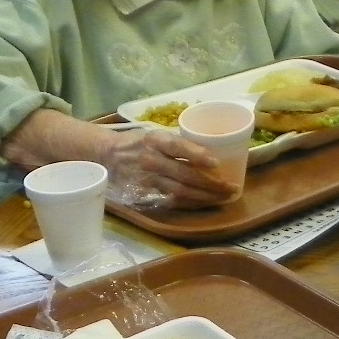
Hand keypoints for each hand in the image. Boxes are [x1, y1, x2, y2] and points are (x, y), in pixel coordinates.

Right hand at [105, 125, 239, 208]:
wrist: (107, 156)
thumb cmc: (138, 143)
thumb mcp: (154, 134)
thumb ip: (177, 143)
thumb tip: (210, 152)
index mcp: (154, 140)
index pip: (177, 146)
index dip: (197, 155)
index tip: (215, 163)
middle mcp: (150, 160)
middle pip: (184, 174)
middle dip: (211, 183)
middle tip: (232, 187)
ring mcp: (146, 180)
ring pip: (180, 191)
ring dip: (205, 196)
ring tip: (224, 197)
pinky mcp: (143, 194)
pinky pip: (171, 201)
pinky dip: (190, 203)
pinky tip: (204, 203)